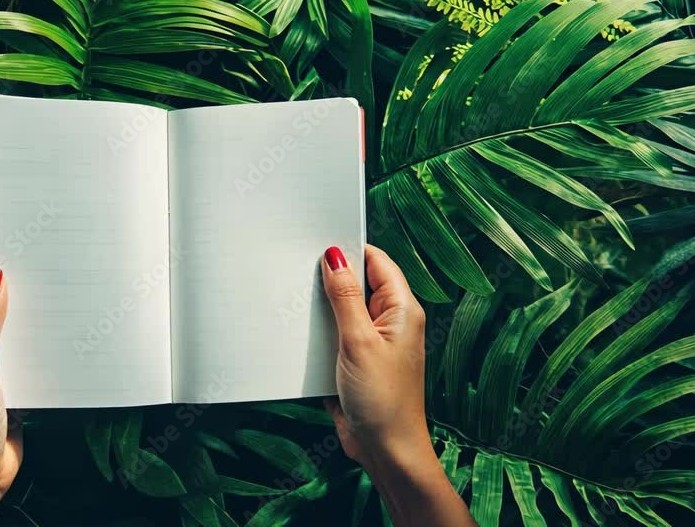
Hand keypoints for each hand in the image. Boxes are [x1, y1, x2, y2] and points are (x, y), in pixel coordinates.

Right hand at [321, 245, 474, 526]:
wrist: (385, 451)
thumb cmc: (383, 400)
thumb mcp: (358, 341)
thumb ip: (345, 297)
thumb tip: (335, 257)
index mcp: (401, 310)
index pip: (376, 262)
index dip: (349, 250)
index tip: (317, 242)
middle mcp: (388, 322)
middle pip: (357, 284)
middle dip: (329, 278)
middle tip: (298, 270)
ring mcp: (371, 343)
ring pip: (341, 311)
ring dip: (319, 309)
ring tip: (293, 301)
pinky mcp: (354, 362)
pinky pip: (332, 337)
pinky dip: (316, 335)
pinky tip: (295, 334)